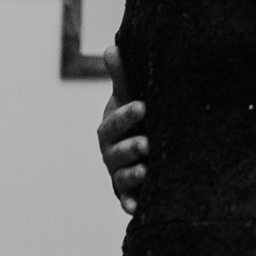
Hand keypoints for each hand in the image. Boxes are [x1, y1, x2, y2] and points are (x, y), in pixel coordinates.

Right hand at [97, 44, 147, 215]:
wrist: (141, 143)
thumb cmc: (134, 115)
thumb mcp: (128, 96)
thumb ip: (121, 76)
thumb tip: (112, 48)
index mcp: (109, 129)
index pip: (113, 123)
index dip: (125, 116)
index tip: (142, 106)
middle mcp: (111, 154)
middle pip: (115, 154)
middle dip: (129, 148)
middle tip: (146, 143)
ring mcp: (119, 174)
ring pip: (121, 177)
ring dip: (131, 175)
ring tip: (145, 170)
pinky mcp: (131, 193)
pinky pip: (127, 201)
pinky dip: (130, 205)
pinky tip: (137, 208)